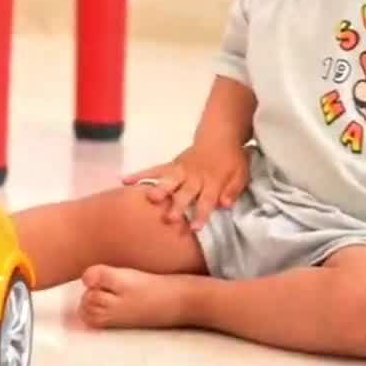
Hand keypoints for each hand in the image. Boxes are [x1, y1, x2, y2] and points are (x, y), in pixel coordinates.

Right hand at [122, 142, 248, 232]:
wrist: (219, 136)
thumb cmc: (231, 161)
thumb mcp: (241, 175)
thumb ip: (233, 190)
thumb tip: (225, 204)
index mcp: (213, 182)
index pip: (207, 200)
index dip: (201, 214)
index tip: (195, 228)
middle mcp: (195, 177)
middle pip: (185, 192)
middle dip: (177, 205)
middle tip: (169, 218)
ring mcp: (181, 170)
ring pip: (168, 180)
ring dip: (159, 189)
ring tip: (148, 198)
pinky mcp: (171, 164)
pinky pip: (154, 169)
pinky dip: (140, 174)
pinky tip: (125, 180)